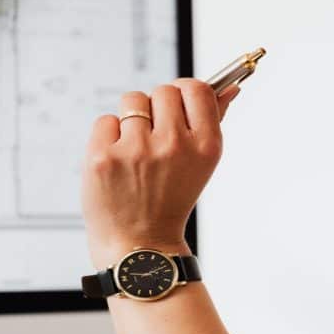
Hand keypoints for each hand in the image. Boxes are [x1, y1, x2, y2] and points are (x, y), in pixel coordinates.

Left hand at [81, 78, 240, 267]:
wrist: (140, 245)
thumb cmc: (171, 201)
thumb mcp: (202, 164)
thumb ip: (213, 121)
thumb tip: (230, 88)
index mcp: (205, 146)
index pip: (197, 89)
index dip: (186, 90)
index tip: (179, 102)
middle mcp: (174, 145)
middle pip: (164, 91)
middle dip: (158, 106)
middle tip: (155, 135)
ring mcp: (137, 150)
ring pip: (132, 100)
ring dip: (132, 118)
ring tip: (135, 149)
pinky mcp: (103, 156)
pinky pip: (106, 120)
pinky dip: (109, 136)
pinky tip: (117, 161)